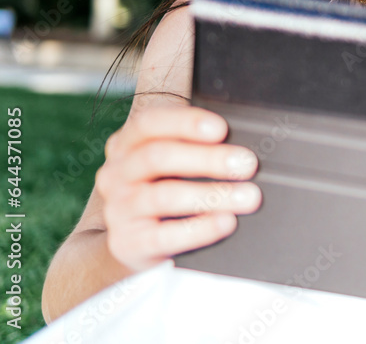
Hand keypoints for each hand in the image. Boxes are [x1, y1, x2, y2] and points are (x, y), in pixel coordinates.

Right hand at [95, 104, 261, 270]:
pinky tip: (226, 222)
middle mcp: (116, 174)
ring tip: (248, 196)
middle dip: (207, 159)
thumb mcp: (168, 162)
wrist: (133, 242)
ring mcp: (119, 209)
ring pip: (163, 196)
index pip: (149, 123)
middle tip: (246, 165)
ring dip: (211, 194)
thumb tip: (240, 146)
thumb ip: (193, 145)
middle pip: (157, 157)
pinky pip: (164, 235)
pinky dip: (200, 228)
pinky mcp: (128, 243)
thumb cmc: (162, 189)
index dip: (185, 122)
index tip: (222, 129)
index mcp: (126, 145)